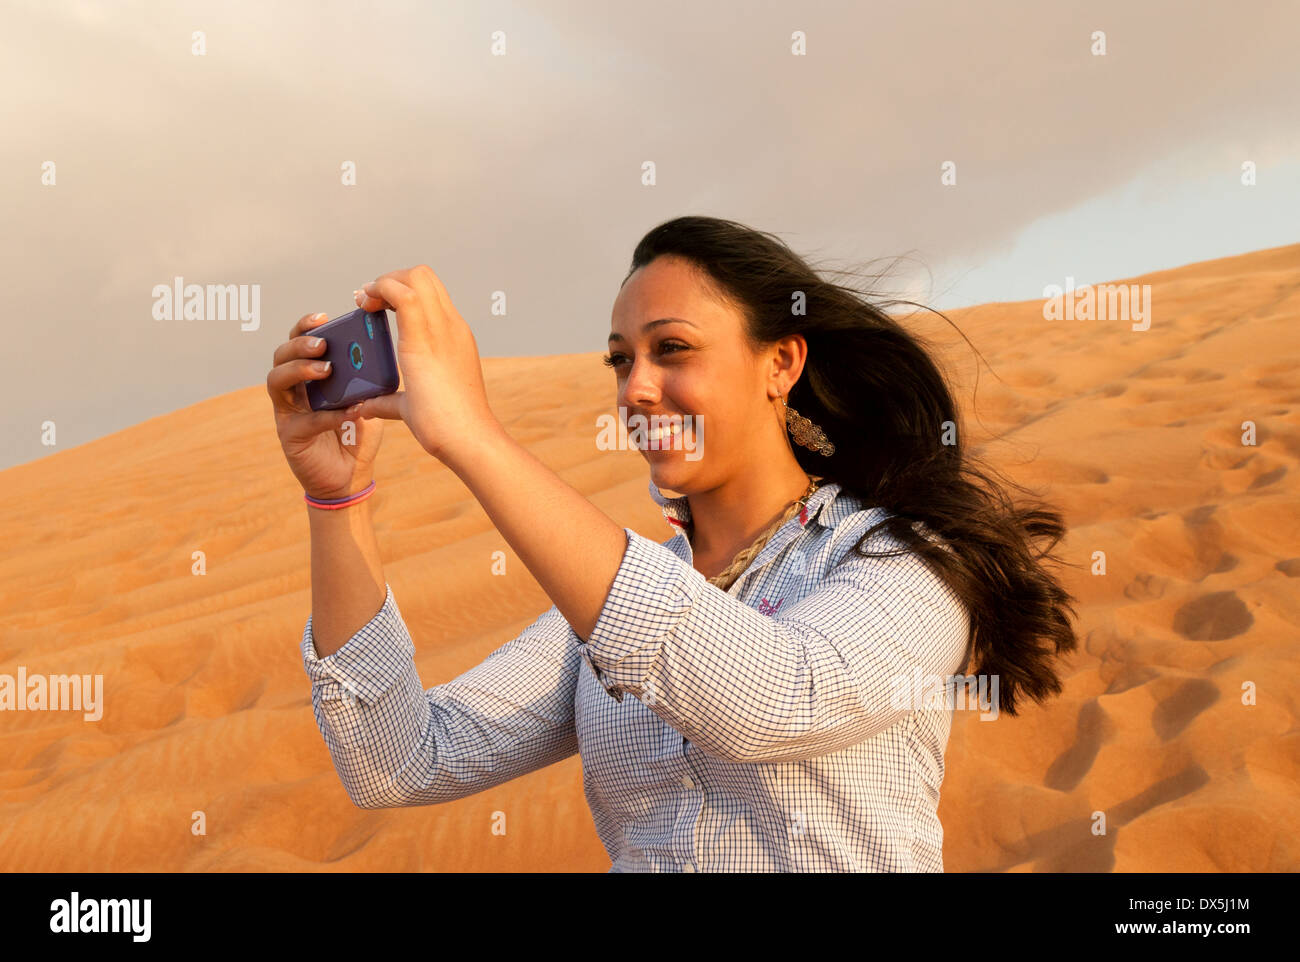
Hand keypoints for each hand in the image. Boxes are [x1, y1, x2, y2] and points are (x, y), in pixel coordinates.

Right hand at [266, 311, 384, 499]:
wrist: (352, 476)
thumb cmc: (358, 434)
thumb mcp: (367, 399)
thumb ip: (369, 377)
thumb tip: (381, 350)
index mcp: (309, 376)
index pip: (299, 342)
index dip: (305, 327)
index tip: (323, 317)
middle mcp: (293, 390)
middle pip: (281, 355)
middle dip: (299, 344)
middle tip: (322, 344)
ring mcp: (287, 412)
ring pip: (276, 380)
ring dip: (299, 370)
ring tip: (325, 369)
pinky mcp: (290, 436)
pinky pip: (305, 420)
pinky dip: (327, 414)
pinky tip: (349, 412)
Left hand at [348, 265, 499, 462]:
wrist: (467, 438)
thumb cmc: (448, 427)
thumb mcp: (412, 406)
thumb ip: (389, 401)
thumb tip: (367, 405)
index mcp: (454, 337)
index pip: (430, 293)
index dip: (401, 289)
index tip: (378, 305)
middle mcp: (451, 326)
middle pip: (423, 275)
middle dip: (391, 278)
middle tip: (369, 300)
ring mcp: (442, 329)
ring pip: (415, 276)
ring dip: (385, 281)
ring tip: (365, 300)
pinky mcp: (425, 339)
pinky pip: (403, 294)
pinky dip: (381, 290)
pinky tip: (366, 305)